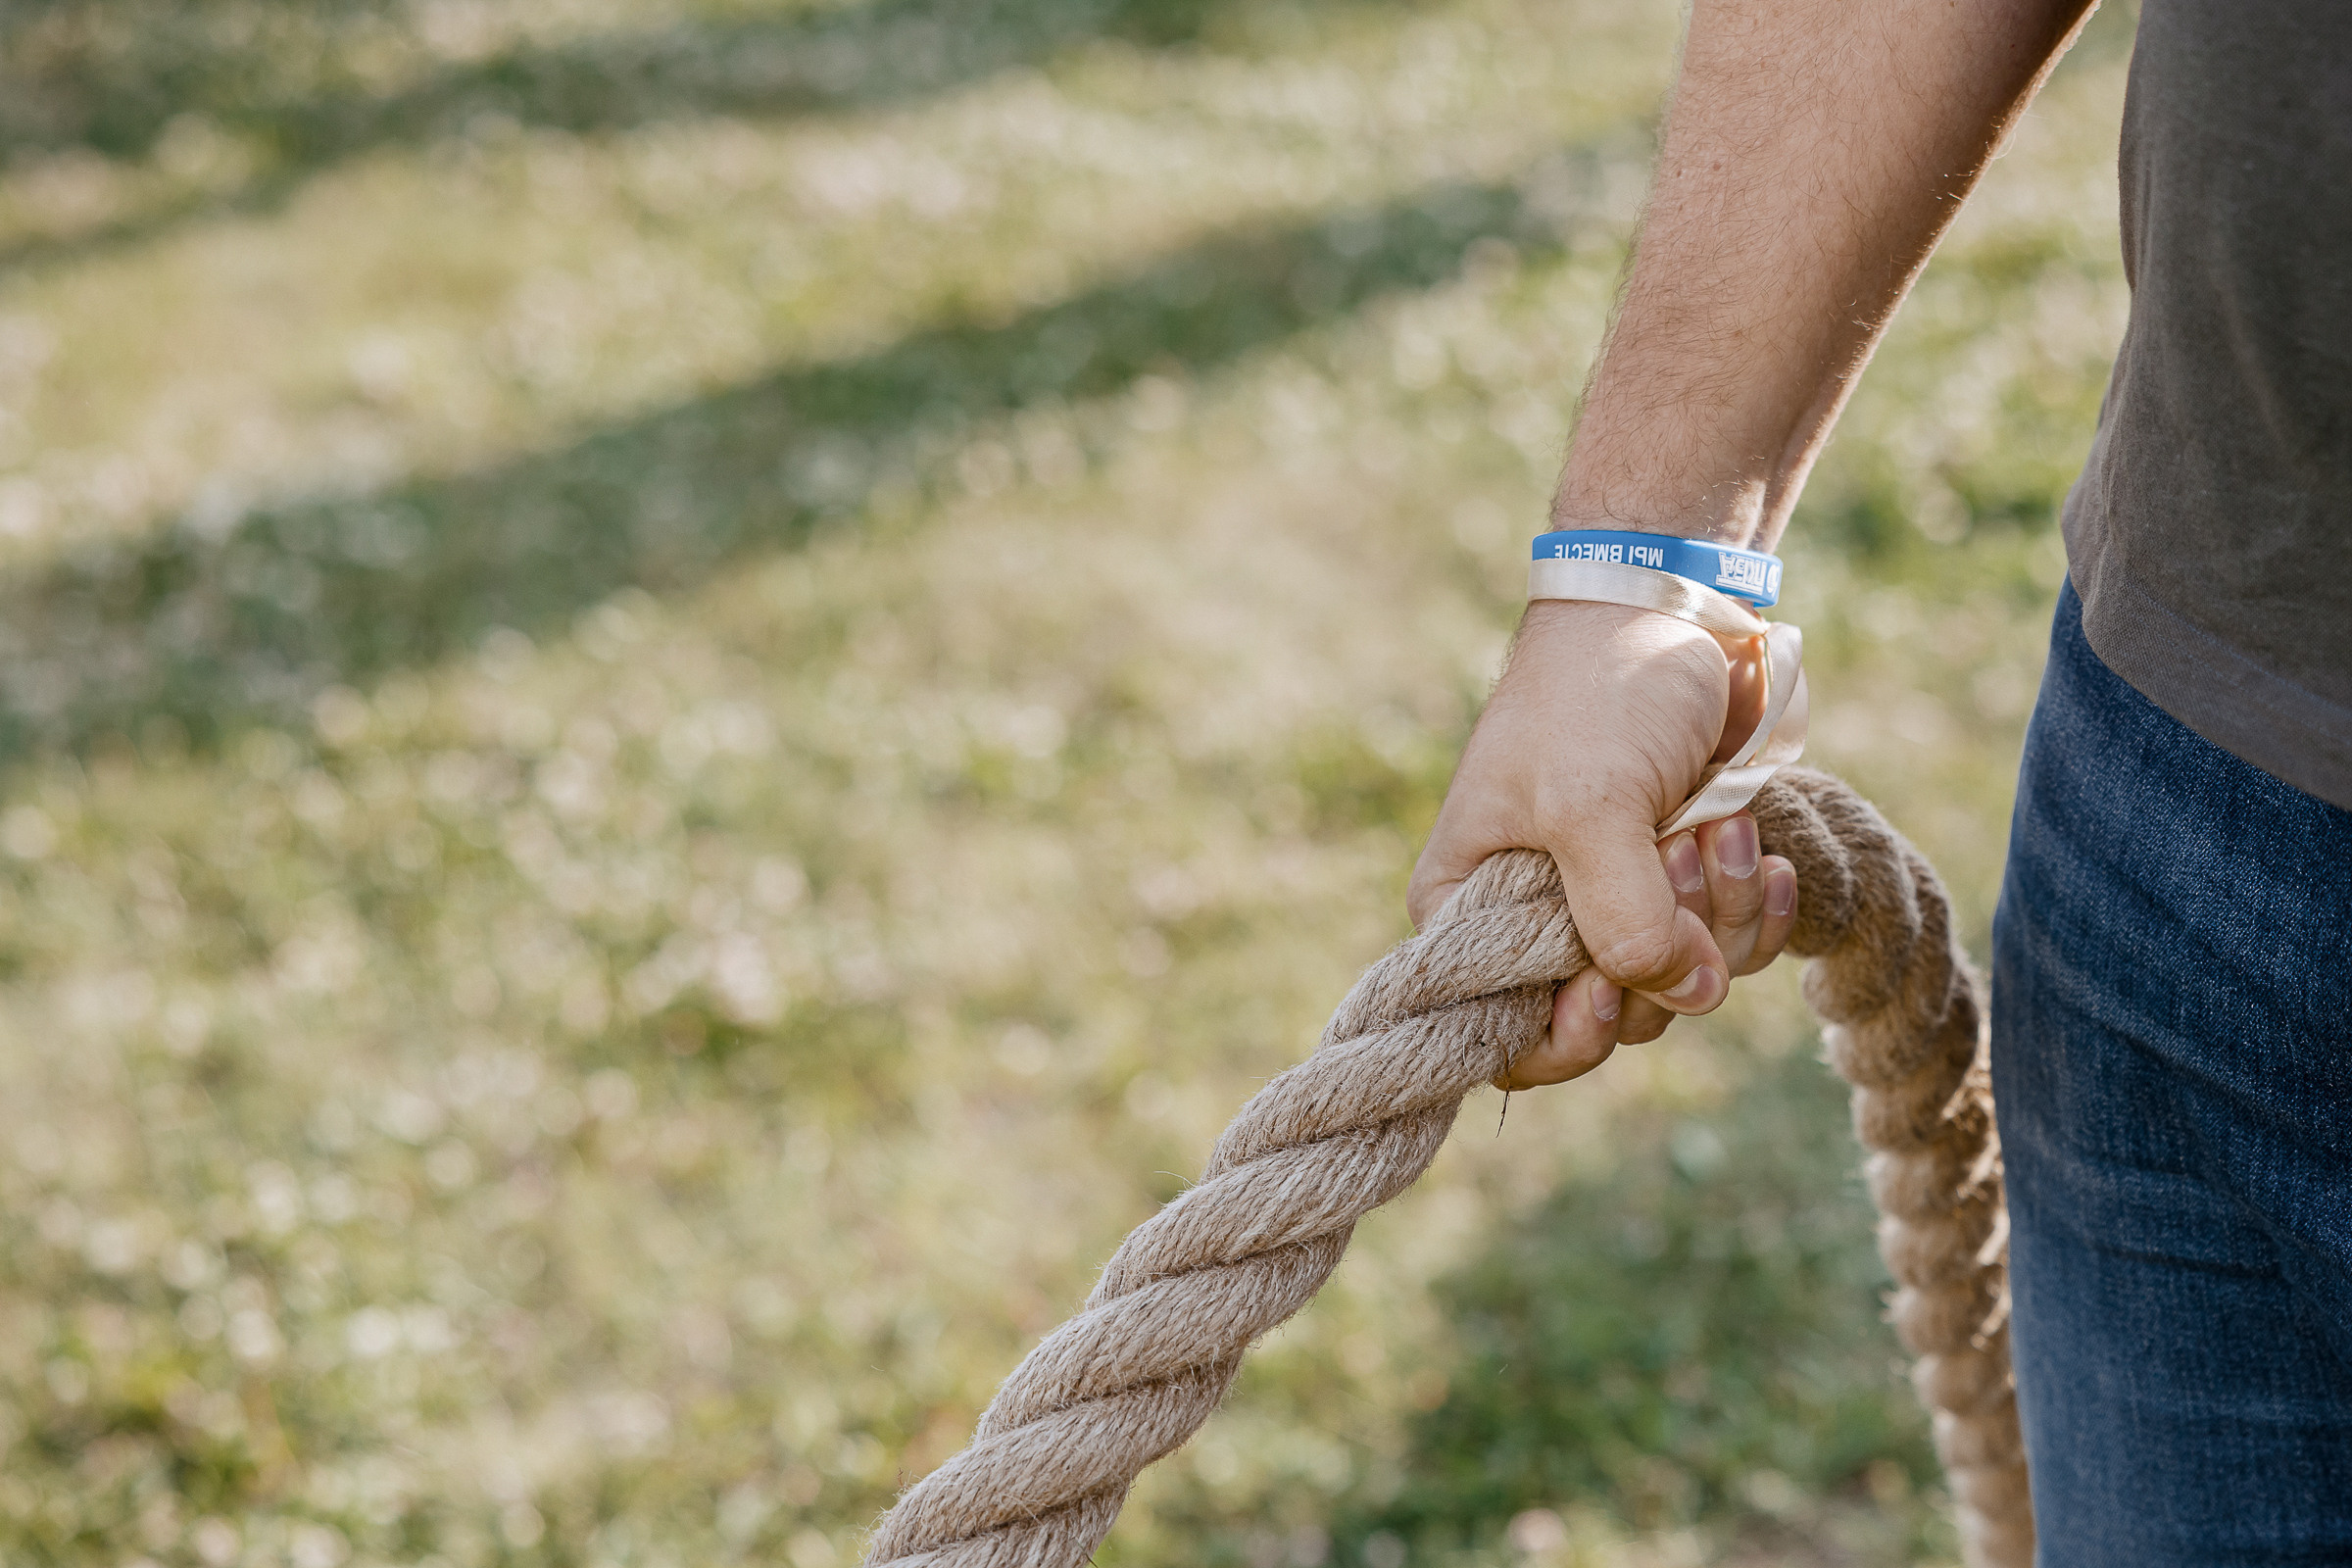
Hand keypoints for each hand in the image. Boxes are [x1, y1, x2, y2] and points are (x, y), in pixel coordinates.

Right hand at [1407, 598, 1797, 1088]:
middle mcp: (1538, 921)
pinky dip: (1757, 906)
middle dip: (1665, 944)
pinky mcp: (1683, 885)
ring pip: (1682, 983)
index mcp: (1471, 909)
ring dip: (1721, 913)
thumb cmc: (1598, 696)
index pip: (1505, 1036)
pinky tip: (1769, 856)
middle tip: (1679, 850)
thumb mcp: (1593, 806)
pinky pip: (1731, 946)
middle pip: (1613, 1017)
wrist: (1669, 611)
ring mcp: (1617, 904)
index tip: (1601, 991)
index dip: (1561, 1037)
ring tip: (1723, 826)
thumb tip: (1688, 995)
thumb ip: (1625, 920)